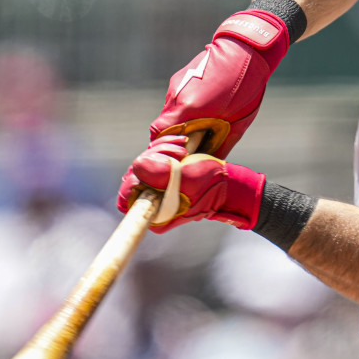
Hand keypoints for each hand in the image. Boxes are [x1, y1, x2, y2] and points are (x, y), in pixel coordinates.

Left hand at [117, 135, 265, 231]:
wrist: (232, 183)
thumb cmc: (213, 185)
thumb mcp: (187, 178)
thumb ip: (162, 174)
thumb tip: (137, 166)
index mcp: (154, 213)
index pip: (126, 196)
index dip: (137, 177)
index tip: (159, 164)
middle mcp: (152, 204)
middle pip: (135, 174)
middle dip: (155, 156)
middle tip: (180, 153)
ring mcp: (157, 190)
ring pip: (144, 162)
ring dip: (163, 149)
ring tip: (184, 149)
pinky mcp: (164, 177)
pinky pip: (154, 158)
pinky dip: (165, 148)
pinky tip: (182, 144)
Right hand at [150, 10, 290, 156]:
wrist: (246, 49)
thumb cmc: (245, 87)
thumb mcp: (238, 123)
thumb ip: (221, 145)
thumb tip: (211, 163)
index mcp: (188, 107)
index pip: (159, 134)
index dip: (166, 147)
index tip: (182, 153)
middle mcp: (176, 95)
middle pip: (161, 125)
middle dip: (173, 138)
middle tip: (192, 144)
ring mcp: (176, 85)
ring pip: (168, 113)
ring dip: (179, 123)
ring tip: (201, 126)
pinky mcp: (180, 78)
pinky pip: (176, 100)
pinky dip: (184, 110)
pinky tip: (202, 109)